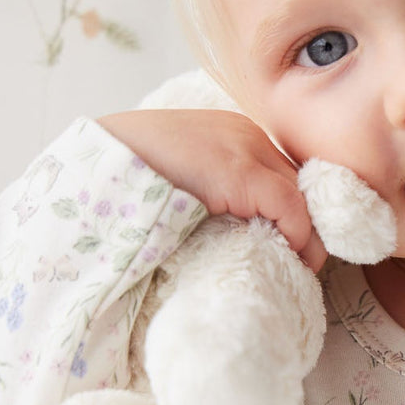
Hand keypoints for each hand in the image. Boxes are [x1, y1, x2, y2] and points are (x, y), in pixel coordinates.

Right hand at [97, 108, 327, 272]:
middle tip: (303, 264)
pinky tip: (288, 258)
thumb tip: (240, 235)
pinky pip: (289, 206)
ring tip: (299, 269)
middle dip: (308, 226)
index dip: (296, 214)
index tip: (295, 247)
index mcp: (232, 135)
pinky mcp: (239, 172)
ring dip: (307, 236)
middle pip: (300, 183)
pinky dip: (297, 235)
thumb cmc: (127, 181)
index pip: (284, 174)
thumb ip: (214, 195)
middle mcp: (246, 135)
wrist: (97, 165)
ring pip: (302, 195)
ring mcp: (245, 149)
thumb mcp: (181, 181)